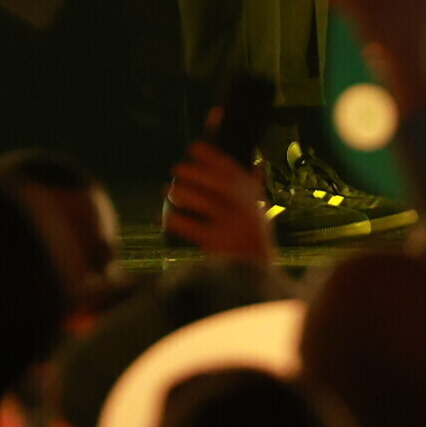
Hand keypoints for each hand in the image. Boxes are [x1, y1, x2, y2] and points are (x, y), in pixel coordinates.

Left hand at [163, 141, 273, 264]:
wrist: (255, 278)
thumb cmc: (254, 241)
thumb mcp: (259, 214)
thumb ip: (254, 190)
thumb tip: (258, 164)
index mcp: (252, 199)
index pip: (232, 170)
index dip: (212, 156)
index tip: (194, 148)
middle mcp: (245, 209)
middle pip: (217, 182)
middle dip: (194, 172)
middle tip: (176, 168)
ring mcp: (232, 226)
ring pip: (202, 202)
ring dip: (182, 193)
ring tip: (168, 190)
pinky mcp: (218, 244)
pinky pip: (191, 227)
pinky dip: (176, 221)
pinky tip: (166, 219)